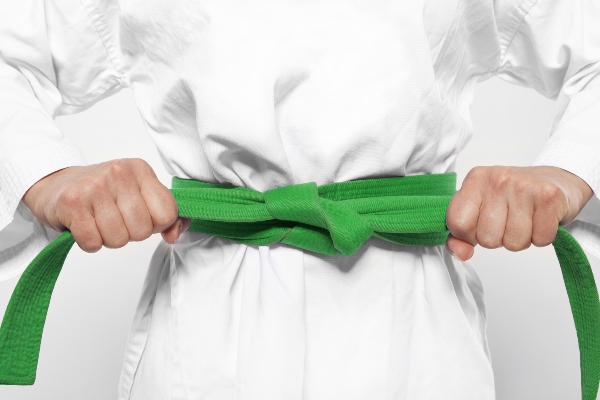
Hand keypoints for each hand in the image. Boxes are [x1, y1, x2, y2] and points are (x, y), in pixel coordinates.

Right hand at [22, 158, 190, 251]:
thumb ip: (166, 216)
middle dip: (130, 234)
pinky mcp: (72, 202)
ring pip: (119, 239)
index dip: (156, 225)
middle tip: (114, 220)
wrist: (55, 185)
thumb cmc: (102, 194)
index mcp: (141, 170)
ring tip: (98, 222)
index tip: (140, 218)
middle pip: (143, 230)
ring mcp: (95, 185)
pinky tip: (84, 226)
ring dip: (108, 239)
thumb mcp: (139, 196)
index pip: (167, 213)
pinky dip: (89, 243)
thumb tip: (174, 235)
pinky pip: (93, 242)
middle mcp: (119, 172)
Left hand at [445, 165, 593, 260]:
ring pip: (513, 243)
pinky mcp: (549, 196)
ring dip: (520, 239)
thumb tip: (461, 253)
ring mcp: (523, 186)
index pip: (458, 223)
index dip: (469, 235)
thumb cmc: (514, 196)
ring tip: (525, 220)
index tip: (480, 226)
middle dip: (498, 239)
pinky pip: (540, 239)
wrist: (557, 180)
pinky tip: (540, 219)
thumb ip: (461, 233)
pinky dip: (541, 237)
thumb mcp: (480, 208)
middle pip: (487, 239)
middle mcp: (497, 179)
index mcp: (475, 179)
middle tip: (508, 221)